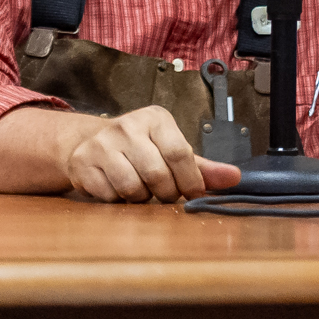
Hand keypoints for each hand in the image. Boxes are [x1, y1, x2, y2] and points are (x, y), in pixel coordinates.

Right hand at [63, 105, 242, 201]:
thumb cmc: (141, 149)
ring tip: (140, 189)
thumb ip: (203, 167)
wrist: (90, 144)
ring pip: (132, 188)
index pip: (180, 153)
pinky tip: (117, 188)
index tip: (195, 194)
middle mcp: (127, 126)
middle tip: (165, 194)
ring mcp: (101, 144)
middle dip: (166, 193)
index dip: (191, 181)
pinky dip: (118, 200)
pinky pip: (109, 195)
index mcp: (155, 118)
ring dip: (141, 198)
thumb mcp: (172, 150)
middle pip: (157, 174)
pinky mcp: (82, 163)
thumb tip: (235, 178)